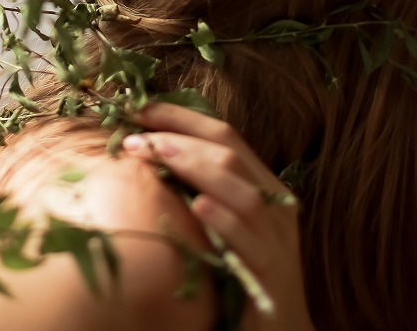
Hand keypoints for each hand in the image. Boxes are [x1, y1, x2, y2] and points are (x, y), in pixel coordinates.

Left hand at [121, 102, 314, 330]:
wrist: (280, 330)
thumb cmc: (240, 269)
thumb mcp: (222, 221)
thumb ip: (199, 187)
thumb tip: (148, 149)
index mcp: (262, 184)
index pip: (225, 134)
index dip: (182, 116)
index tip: (138, 108)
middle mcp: (275, 204)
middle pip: (231, 155)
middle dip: (181, 139)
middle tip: (136, 139)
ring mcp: (275, 239)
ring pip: (243, 191)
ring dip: (197, 168)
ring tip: (159, 155)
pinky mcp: (271, 274)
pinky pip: (249, 242)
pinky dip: (224, 221)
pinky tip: (198, 207)